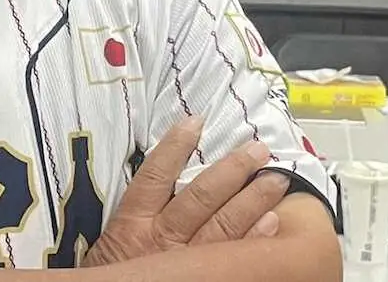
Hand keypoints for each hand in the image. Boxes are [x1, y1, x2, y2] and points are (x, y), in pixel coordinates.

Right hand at [83, 116, 290, 266]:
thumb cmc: (111, 272)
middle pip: (200, 198)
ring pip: (222, 225)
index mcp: (132, 222)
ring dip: (252, 200)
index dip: (175, 146)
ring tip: (275, 178)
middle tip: (258, 150)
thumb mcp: (113, 236)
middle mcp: (160, 239)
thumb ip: (137, 209)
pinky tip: (272, 222)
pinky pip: (232, 258)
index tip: (196, 121)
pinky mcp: (200, 278)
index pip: (155, 175)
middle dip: (232, 170)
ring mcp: (184, 261)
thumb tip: (165, 170)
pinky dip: (253, 240)